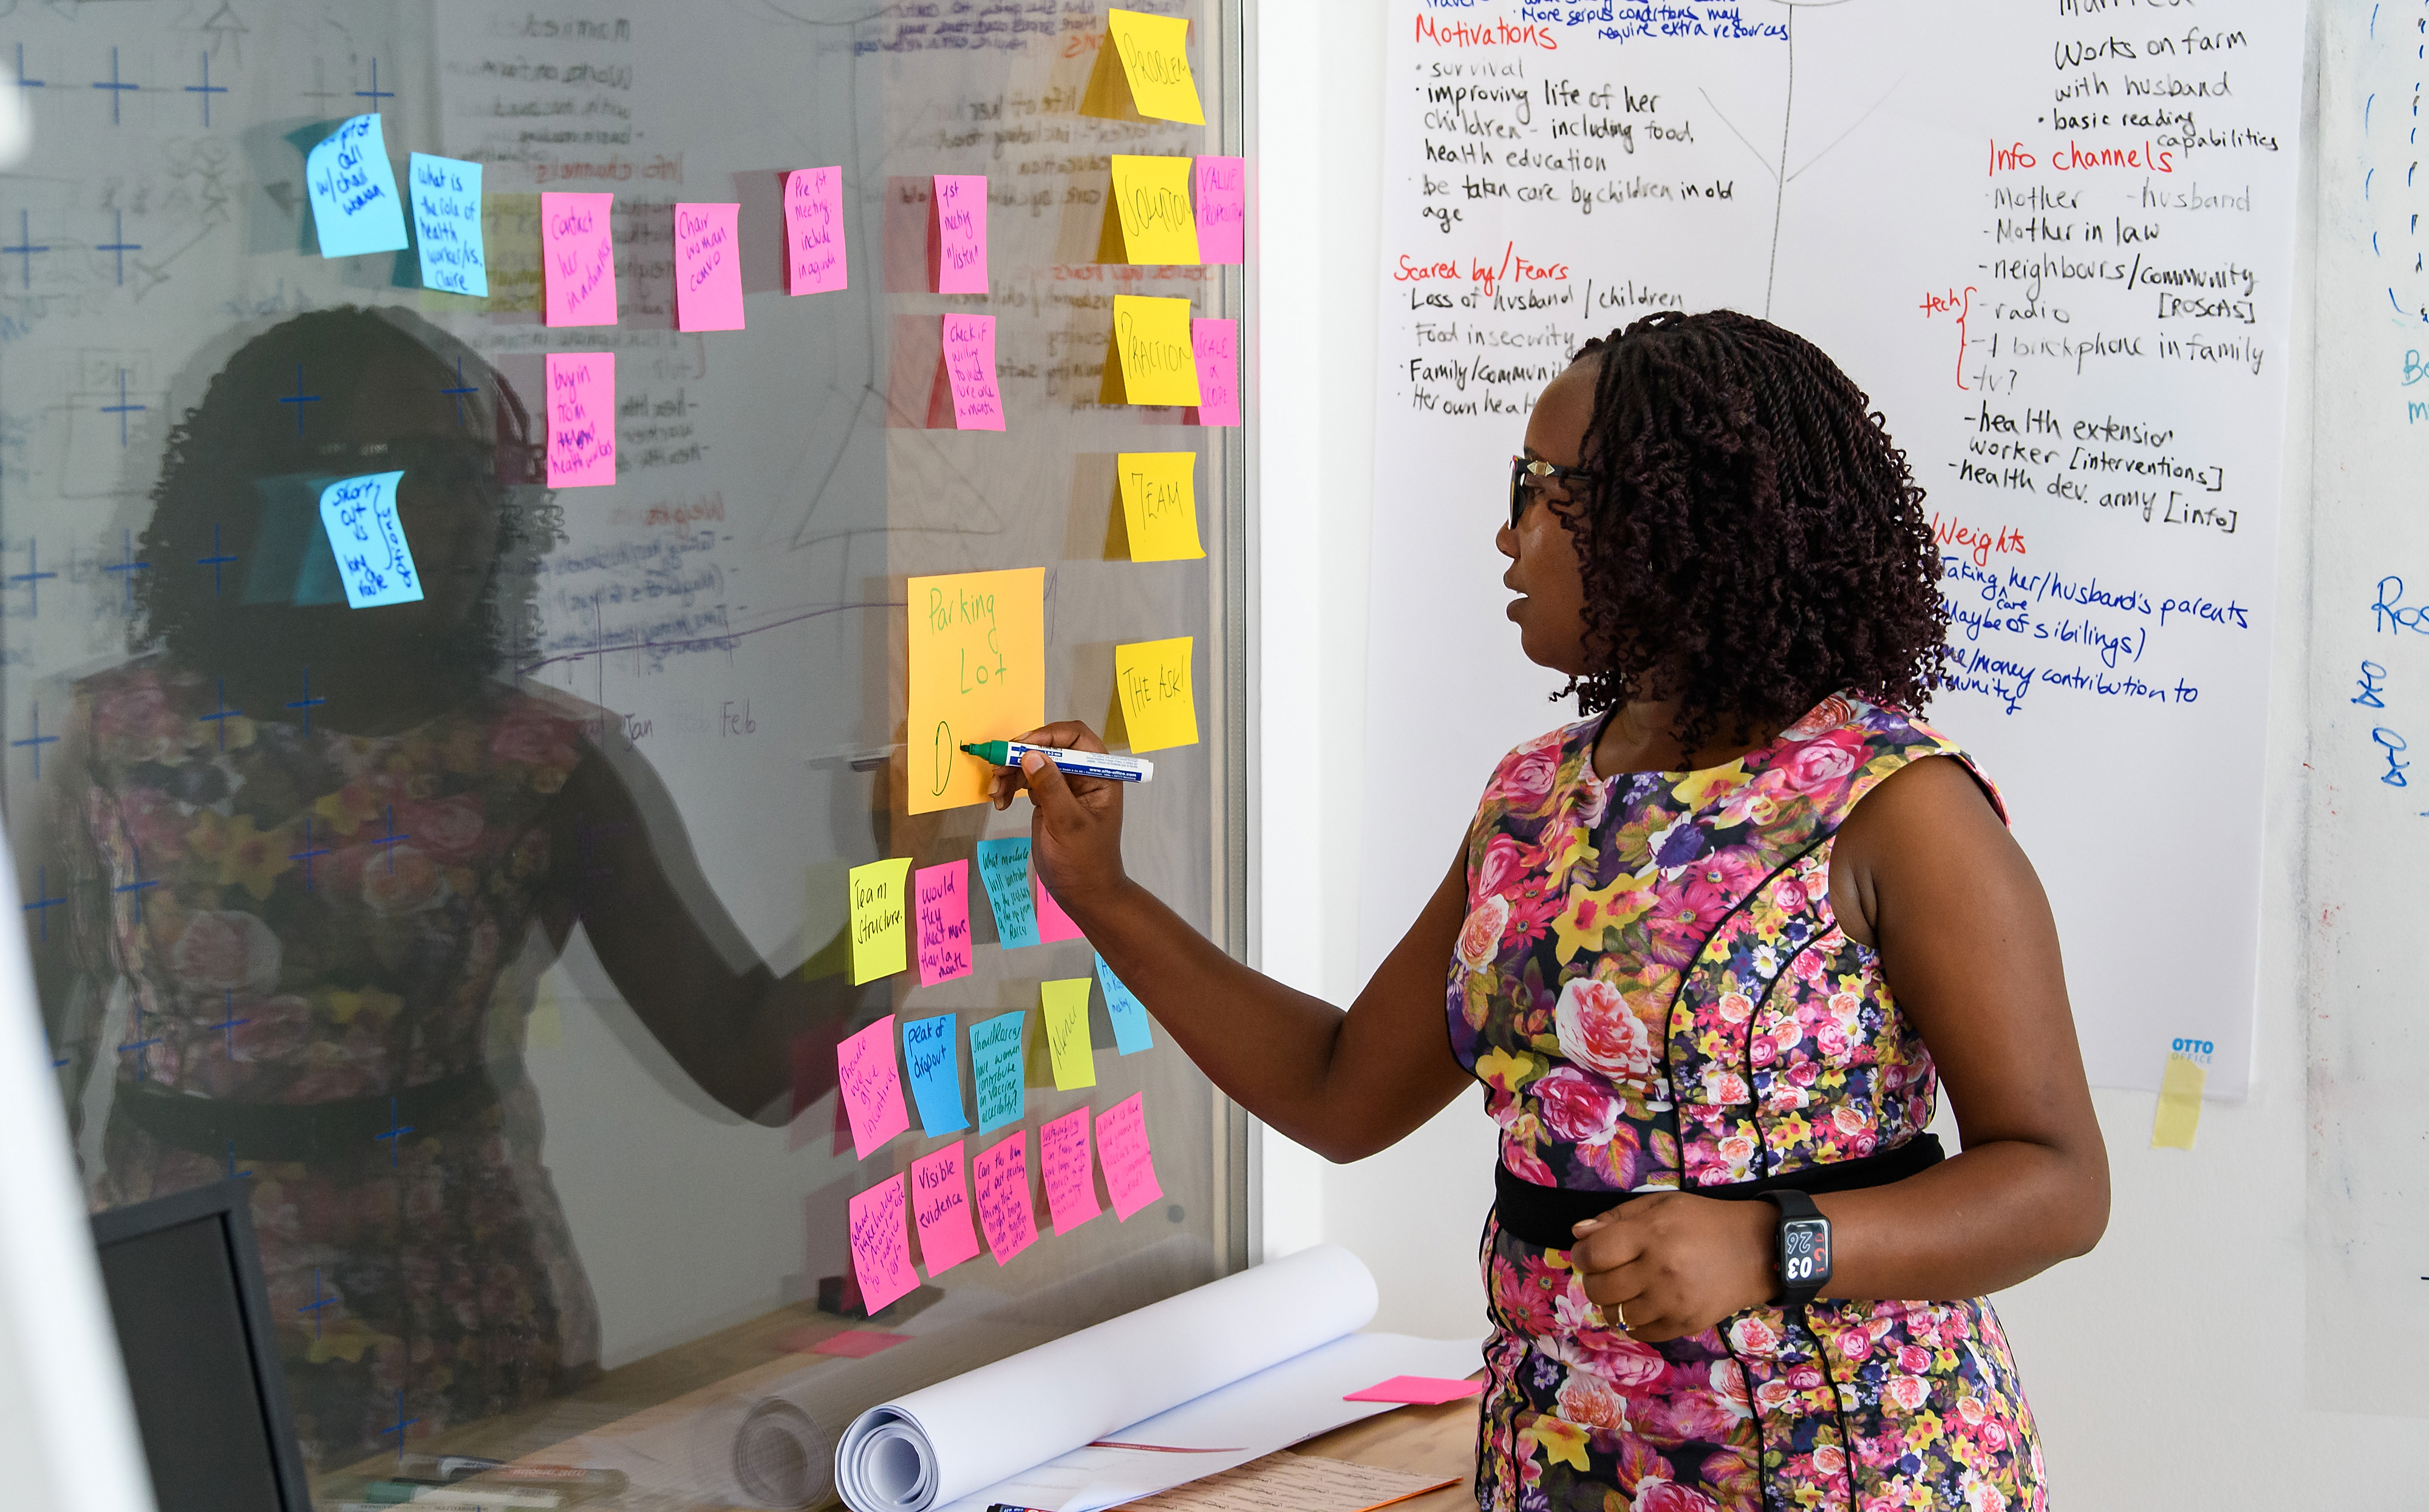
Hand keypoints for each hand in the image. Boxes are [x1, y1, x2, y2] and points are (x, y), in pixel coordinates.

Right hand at [989, 721, 1128, 911]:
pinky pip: (1025, 781)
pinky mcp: (1047, 799)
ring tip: (995, 792)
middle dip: (1021, 755)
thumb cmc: (1084, 860)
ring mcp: (1063, 786)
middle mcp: (1082, 775)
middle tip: (997, 769)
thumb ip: (1051, 787)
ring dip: (1009, 773)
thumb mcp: (1069, 823)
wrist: (1082, 893)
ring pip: (1032, 763)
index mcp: (1099, 775)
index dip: (1049, 734)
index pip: (1076, 737)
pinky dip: (1009, 787)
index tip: (1022, 746)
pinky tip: (1000, 802)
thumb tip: (1031, 754)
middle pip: (1049, 747)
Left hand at [1568, 1192, 1777, 1342]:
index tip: (1585, 1252)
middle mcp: (1660, 1271)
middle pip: (1599, 1288)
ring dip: (1612, 1302)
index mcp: (1651, 1235)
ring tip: (1625, 1287)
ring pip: (1616, 1315)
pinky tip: (1643, 1303)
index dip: (1580, 1254)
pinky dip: (1633, 1320)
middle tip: (1604, 1270)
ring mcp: (1673, 1303)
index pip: (1594, 1254)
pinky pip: (1640, 1332)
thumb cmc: (1703, 1221)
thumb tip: (1578, 1234)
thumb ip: (1616, 1217)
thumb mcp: (1661, 1204)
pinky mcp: (1685, 1325)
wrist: (1757, 1250)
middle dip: (1592, 1278)